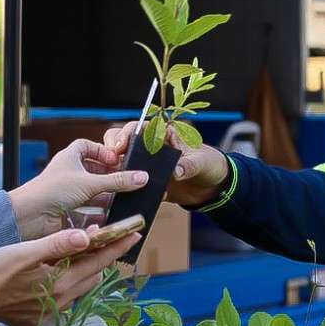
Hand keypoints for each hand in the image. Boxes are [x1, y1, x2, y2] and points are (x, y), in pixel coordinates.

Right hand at [0, 228, 139, 325]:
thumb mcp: (25, 252)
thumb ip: (57, 244)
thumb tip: (86, 237)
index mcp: (60, 283)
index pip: (97, 262)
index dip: (117, 246)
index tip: (134, 233)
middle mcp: (59, 300)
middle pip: (92, 276)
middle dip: (105, 258)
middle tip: (114, 239)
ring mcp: (49, 312)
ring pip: (79, 289)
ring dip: (88, 272)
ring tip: (91, 255)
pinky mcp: (36, 319)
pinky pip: (61, 305)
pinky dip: (68, 290)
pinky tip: (62, 284)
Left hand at [8, 137, 150, 239]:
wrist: (29, 216)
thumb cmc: (53, 190)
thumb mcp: (91, 182)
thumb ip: (118, 181)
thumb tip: (143, 177)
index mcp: (69, 158)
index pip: (87, 147)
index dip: (103, 152)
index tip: (117, 160)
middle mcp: (68, 173)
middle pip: (93, 171)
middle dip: (110, 177)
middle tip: (127, 182)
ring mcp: (67, 193)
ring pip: (91, 192)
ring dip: (107, 197)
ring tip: (125, 201)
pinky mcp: (67, 211)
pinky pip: (87, 210)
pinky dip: (99, 213)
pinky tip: (112, 217)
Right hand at [101, 120, 229, 206]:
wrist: (213, 186)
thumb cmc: (209, 164)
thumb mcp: (201, 162)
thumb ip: (189, 165)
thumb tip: (177, 172)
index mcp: (163, 135)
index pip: (139, 128)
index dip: (126, 134)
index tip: (120, 146)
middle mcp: (151, 149)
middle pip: (123, 143)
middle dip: (112, 151)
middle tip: (111, 163)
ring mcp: (147, 167)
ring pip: (122, 165)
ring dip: (117, 172)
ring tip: (114, 181)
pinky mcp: (147, 185)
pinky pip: (132, 187)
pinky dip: (128, 191)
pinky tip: (129, 197)